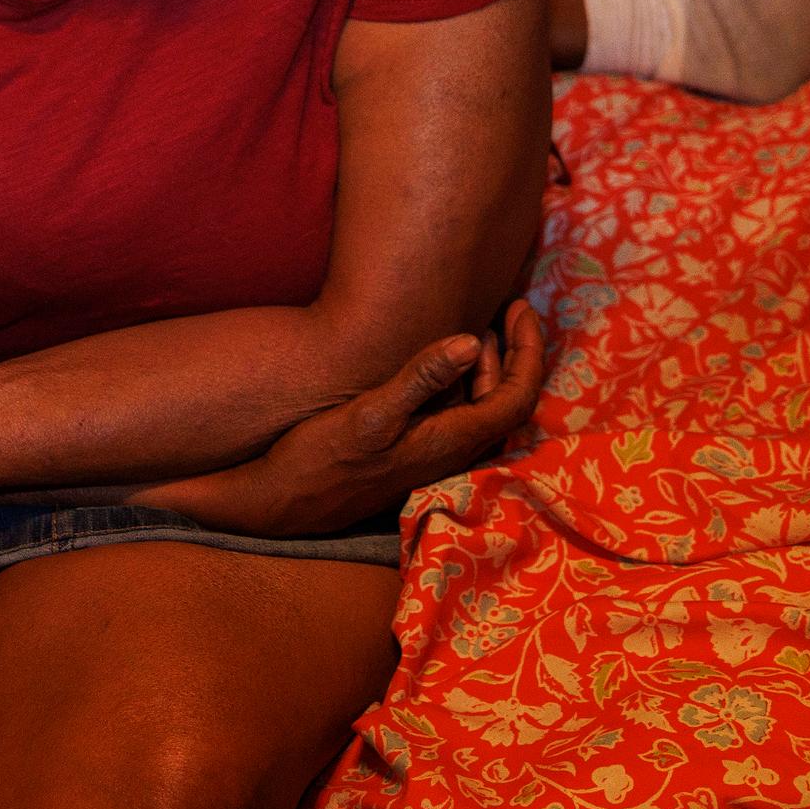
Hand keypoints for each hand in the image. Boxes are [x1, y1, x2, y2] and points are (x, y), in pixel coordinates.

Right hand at [150, 301, 550, 539]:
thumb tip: (473, 341)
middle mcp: (451, 454)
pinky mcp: (413, 452)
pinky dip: (465, 380)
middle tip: (503, 307)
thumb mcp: (370, 413)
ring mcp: (433, 455)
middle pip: (506, 401)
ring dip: (489, 366)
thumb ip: (422, 377)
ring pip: (483, 407)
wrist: (279, 501)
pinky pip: (460, 412)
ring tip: (478, 324)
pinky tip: (442, 359)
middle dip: (514, 352)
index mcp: (451, 443)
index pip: (518, 398)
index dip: (530, 351)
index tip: (519, 307)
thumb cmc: (320, 457)